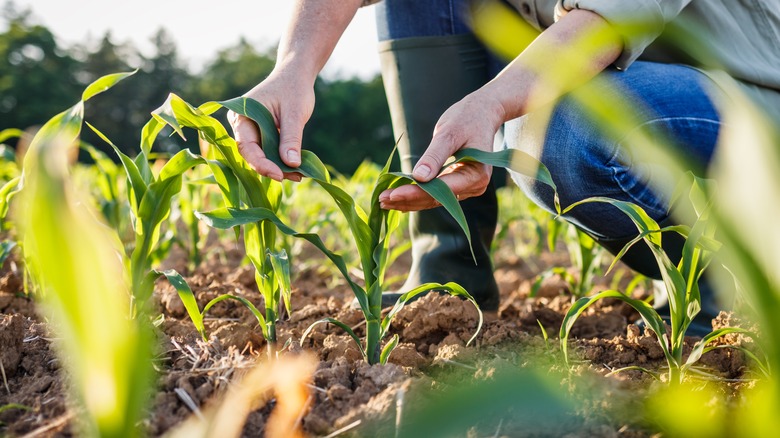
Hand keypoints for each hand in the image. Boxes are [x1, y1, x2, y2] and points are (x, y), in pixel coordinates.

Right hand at [227, 70, 314, 181]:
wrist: (295, 75)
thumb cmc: (293, 88)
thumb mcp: (294, 113)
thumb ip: (291, 138)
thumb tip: (292, 164)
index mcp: (241, 115)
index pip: (246, 146)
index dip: (261, 164)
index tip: (279, 175)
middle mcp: (241, 125)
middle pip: (252, 154)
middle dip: (272, 168)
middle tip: (295, 176)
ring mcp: (250, 131)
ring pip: (261, 156)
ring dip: (279, 167)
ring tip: (300, 174)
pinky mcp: (261, 135)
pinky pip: (268, 151)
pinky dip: (281, 160)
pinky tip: (297, 168)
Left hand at [379, 91, 505, 210]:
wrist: (481, 113)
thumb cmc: (467, 118)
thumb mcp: (449, 133)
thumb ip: (434, 156)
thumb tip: (419, 177)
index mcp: (476, 174)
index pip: (441, 189)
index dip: (416, 193)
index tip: (392, 194)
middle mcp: (474, 186)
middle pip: (436, 199)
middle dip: (408, 199)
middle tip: (381, 200)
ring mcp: (466, 188)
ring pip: (433, 200)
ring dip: (408, 201)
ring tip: (383, 201)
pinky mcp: (457, 185)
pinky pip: (435, 194)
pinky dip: (416, 195)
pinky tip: (396, 198)